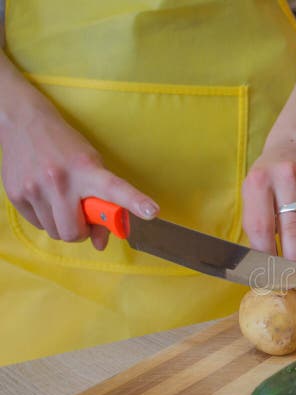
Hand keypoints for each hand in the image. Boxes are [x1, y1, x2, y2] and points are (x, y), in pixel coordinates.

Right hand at [0, 99, 158, 249]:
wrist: (24, 124)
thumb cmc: (67, 148)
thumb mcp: (92, 165)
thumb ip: (102, 202)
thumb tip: (100, 243)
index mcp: (87, 169)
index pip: (114, 188)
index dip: (134, 201)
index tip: (152, 211)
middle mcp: (59, 180)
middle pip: (74, 232)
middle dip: (82, 232)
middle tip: (83, 218)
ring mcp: (34, 188)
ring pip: (56, 233)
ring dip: (64, 226)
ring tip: (63, 204)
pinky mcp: (16, 194)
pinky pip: (38, 225)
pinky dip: (47, 219)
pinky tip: (47, 199)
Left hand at [241, 145, 295, 278]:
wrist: (293, 149)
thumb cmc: (268, 182)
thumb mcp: (254, 196)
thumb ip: (259, 228)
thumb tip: (267, 271)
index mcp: (259, 180)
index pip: (263, 228)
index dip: (268, 258)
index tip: (272, 281)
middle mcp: (288, 176)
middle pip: (293, 230)